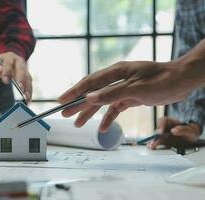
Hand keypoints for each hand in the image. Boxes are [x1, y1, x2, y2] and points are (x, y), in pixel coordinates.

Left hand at [0, 52, 31, 102]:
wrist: (10, 60)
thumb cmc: (2, 63)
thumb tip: (0, 72)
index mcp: (10, 57)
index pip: (8, 63)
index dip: (7, 72)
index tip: (6, 81)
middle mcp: (20, 62)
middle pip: (21, 70)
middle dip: (21, 79)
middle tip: (20, 88)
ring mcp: (25, 68)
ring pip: (28, 77)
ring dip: (28, 87)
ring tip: (26, 96)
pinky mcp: (28, 75)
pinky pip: (29, 83)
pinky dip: (29, 90)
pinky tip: (28, 97)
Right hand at [58, 61, 190, 130]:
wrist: (182, 81)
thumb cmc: (162, 80)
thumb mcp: (135, 88)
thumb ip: (111, 93)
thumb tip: (89, 98)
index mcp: (116, 72)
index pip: (90, 82)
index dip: (74, 91)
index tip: (62, 100)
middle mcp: (117, 79)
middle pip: (93, 92)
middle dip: (78, 104)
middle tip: (64, 114)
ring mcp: (123, 88)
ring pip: (102, 102)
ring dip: (90, 112)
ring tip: (78, 124)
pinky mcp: (130, 97)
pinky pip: (115, 108)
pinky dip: (108, 117)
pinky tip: (103, 128)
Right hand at [148, 117, 200, 149]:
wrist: (192, 136)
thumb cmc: (191, 131)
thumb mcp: (189, 129)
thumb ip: (182, 129)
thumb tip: (173, 130)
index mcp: (172, 122)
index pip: (164, 121)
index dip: (161, 126)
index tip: (161, 132)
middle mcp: (166, 127)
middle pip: (158, 130)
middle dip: (155, 136)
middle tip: (154, 141)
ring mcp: (164, 134)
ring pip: (157, 136)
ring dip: (154, 141)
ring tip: (151, 146)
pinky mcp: (164, 140)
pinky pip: (158, 141)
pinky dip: (155, 144)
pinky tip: (152, 147)